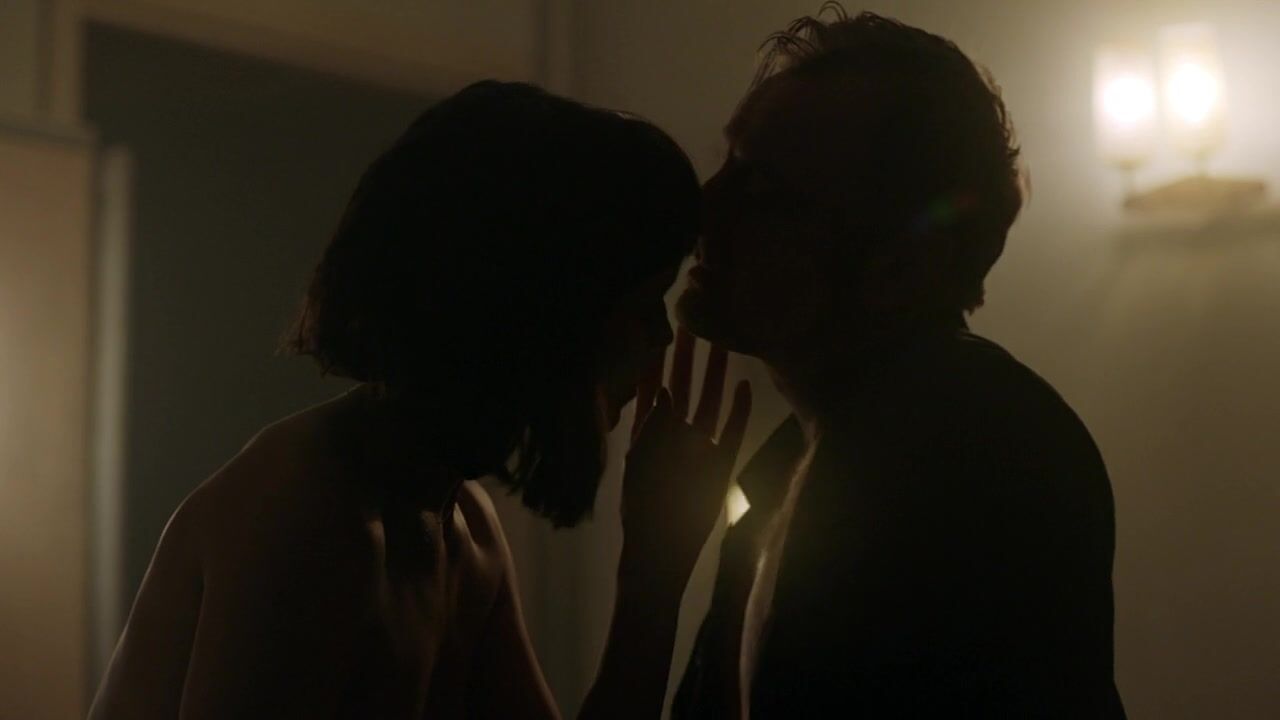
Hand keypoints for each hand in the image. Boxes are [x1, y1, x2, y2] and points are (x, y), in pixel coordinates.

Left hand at [620, 327, 751, 590]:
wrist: (660, 550)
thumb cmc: (641, 509)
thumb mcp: (639, 464)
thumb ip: (652, 427)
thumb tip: (664, 390)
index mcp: (648, 431)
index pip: (651, 385)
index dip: (655, 357)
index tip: (660, 326)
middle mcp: (674, 433)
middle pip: (683, 384)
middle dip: (688, 354)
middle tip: (696, 319)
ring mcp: (699, 446)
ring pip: (709, 400)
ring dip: (715, 374)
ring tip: (724, 342)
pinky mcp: (719, 463)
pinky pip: (732, 430)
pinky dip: (739, 410)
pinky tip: (745, 387)